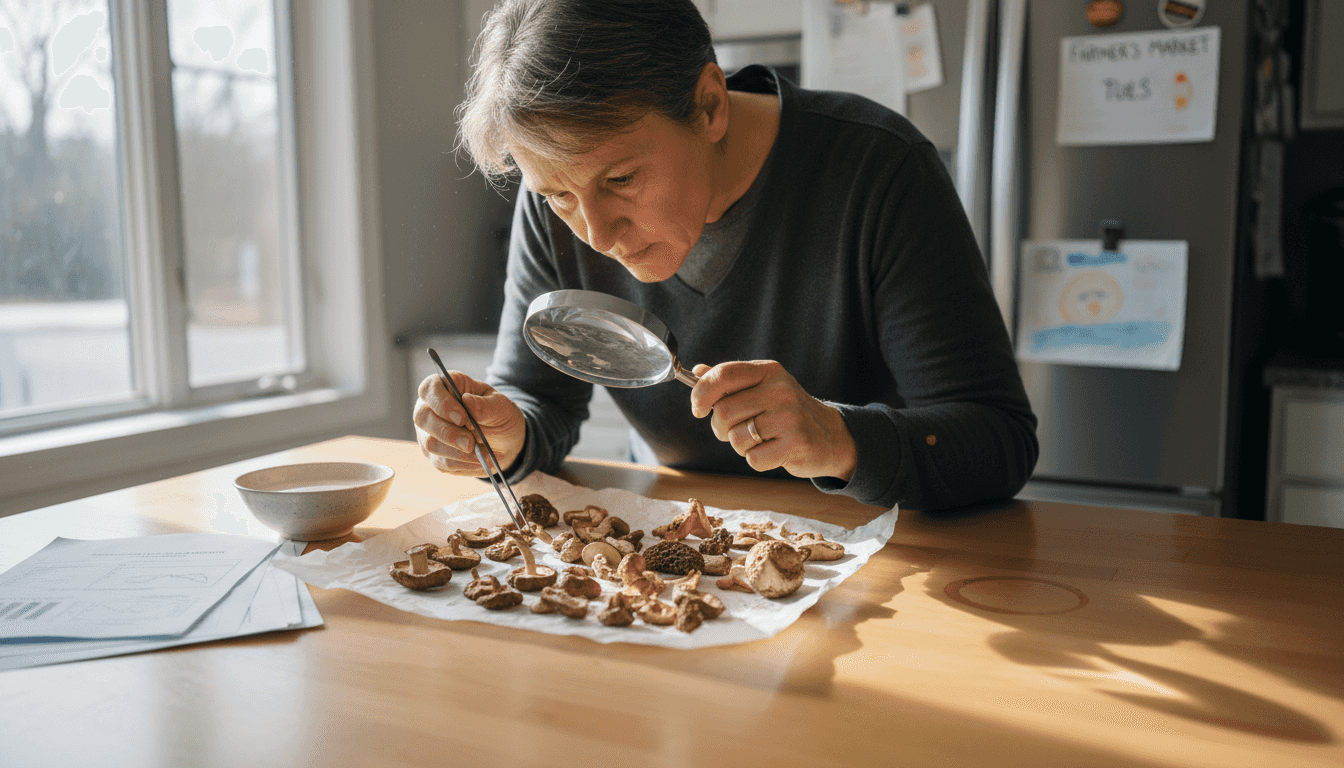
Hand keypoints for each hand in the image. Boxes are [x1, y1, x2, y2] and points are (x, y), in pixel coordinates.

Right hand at [413, 372, 526, 476]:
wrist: (505, 443)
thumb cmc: (499, 417)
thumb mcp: (501, 407)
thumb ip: (485, 405)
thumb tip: (467, 400)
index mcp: (446, 387)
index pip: (430, 388)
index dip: (442, 403)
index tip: (462, 418)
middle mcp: (430, 408)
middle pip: (422, 418)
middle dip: (447, 432)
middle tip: (470, 442)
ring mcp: (429, 433)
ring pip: (430, 444)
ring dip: (457, 452)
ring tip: (481, 452)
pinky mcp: (434, 455)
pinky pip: (441, 462)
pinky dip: (463, 463)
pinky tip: (478, 459)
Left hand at [689, 360, 856, 481]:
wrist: (831, 436)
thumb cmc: (788, 412)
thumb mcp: (763, 387)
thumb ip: (731, 380)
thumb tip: (697, 372)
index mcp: (769, 371)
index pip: (724, 374)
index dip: (701, 393)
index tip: (698, 408)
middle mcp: (780, 390)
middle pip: (723, 411)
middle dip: (720, 427)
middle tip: (734, 429)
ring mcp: (789, 417)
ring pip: (735, 437)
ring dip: (739, 445)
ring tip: (759, 439)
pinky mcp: (795, 445)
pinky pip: (753, 459)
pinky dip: (756, 459)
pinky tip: (773, 451)